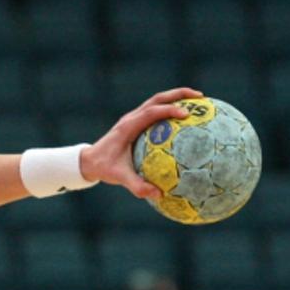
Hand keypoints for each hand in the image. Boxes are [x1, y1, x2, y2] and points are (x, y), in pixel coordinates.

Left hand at [79, 87, 203, 199]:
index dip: (168, 111)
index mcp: (128, 127)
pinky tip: (187, 119)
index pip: (150, 112)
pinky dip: (171, 109)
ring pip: (158, 101)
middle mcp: (131, 118)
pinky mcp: (136, 122)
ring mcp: (134, 118)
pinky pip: (156, 111)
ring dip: (177, 98)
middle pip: (158, 99)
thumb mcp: (119, 177)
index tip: (186, 114)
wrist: (88, 161)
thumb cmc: (103, 168)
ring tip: (199, 101)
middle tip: (201, 97)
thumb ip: (137, 185)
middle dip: (179, 95)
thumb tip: (158, 194)